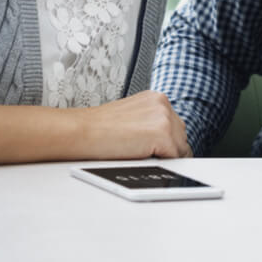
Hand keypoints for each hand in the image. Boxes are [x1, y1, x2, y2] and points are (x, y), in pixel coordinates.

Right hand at [74, 91, 190, 159]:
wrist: (81, 131)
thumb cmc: (98, 128)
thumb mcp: (131, 117)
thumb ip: (150, 122)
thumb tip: (164, 140)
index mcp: (156, 99)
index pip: (175, 125)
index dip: (169, 141)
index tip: (161, 149)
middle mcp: (162, 104)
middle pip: (181, 135)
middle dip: (170, 149)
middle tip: (149, 156)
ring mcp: (164, 118)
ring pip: (180, 147)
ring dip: (166, 156)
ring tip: (141, 156)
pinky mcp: (162, 134)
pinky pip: (174, 157)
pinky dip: (162, 163)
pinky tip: (142, 158)